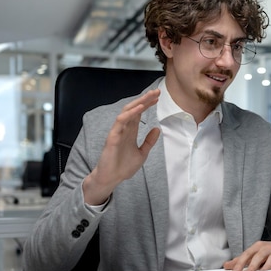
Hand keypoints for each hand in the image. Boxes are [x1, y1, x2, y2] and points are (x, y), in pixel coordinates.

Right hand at [83, 89, 160, 204]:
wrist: (112, 179)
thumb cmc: (123, 167)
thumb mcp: (142, 153)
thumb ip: (149, 141)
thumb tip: (157, 129)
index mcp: (130, 131)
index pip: (139, 113)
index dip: (148, 104)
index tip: (158, 97)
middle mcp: (124, 129)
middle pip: (134, 109)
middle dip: (145, 99)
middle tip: (157, 91)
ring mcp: (118, 132)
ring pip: (127, 112)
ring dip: (138, 103)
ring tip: (150, 96)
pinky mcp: (112, 137)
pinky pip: (120, 122)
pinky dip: (129, 114)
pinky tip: (139, 108)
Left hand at [223, 238, 270, 270]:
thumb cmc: (269, 251)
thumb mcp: (255, 253)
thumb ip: (241, 260)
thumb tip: (227, 265)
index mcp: (259, 247)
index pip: (247, 254)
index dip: (240, 264)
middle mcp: (268, 248)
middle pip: (259, 256)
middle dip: (252, 266)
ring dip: (266, 267)